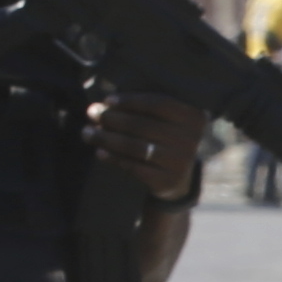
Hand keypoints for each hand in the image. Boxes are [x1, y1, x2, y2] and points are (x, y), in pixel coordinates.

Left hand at [91, 94, 210, 203]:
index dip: (130, 101)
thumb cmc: (165, 139)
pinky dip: (114, 158)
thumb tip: (102, 105)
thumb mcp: (166, 121)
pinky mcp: (167, 181)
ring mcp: (181, 162)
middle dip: (113, 118)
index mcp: (194, 117)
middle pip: (143, 125)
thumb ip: (144, 110)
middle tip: (91, 114)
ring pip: (136, 146)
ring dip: (107, 138)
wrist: (178, 179)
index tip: (107, 100)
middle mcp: (191, 139)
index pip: (158, 104)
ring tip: (88, 133)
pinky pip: (134, 166)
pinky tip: (100, 152)